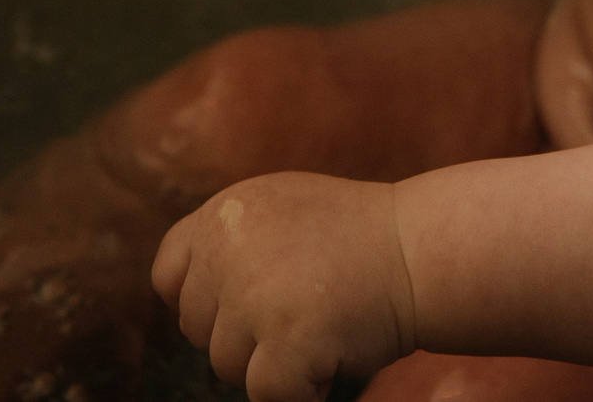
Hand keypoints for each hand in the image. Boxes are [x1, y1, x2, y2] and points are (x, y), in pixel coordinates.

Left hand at [153, 174, 414, 401]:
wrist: (423, 248)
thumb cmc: (361, 238)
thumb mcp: (283, 208)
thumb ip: (233, 240)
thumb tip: (179, 294)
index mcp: (226, 211)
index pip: (169, 275)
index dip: (203, 301)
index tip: (243, 306)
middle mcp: (229, 246)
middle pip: (198, 329)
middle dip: (244, 335)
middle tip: (304, 309)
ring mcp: (255, 293)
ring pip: (228, 365)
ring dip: (274, 360)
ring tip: (325, 322)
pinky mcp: (286, 336)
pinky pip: (267, 392)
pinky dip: (301, 389)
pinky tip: (334, 351)